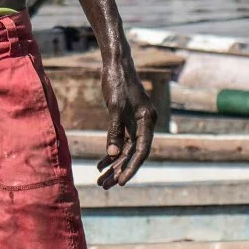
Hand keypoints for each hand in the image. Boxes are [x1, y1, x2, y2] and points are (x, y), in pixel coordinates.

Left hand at [94, 55, 154, 188]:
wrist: (116, 62)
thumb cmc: (117, 81)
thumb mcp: (115, 106)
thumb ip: (115, 131)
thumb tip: (113, 155)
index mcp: (148, 120)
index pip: (141, 150)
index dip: (131, 168)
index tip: (121, 182)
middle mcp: (145, 123)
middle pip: (133, 153)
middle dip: (119, 170)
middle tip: (105, 186)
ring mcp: (137, 122)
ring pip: (127, 150)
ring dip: (114, 165)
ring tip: (100, 180)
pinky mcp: (128, 119)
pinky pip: (121, 141)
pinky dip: (111, 152)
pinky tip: (100, 164)